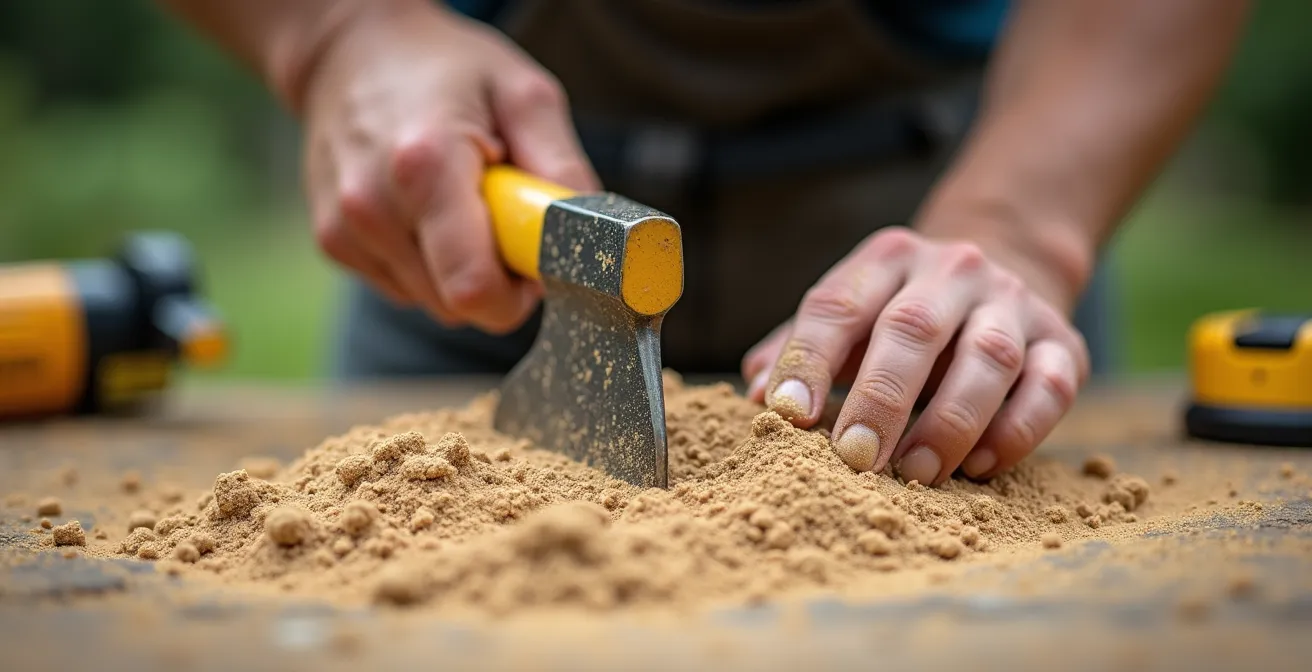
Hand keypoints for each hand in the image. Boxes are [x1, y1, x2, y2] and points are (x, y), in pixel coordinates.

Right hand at [301, 1, 597, 331]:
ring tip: (461, 203)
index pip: (476, 288)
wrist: (352, 50)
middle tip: (503, 218)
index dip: (520, 290)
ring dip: (461, 270)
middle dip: (496, 279)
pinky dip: (427, 264)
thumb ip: (562, 167)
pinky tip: (426, 212)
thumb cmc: (445, 66)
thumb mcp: (524, 94)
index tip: (533, 256)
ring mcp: (344, 227)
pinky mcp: (332, 240)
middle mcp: (373, 204)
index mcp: (425, 164)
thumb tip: (589, 236)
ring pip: (432, 302)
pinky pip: (404, 288)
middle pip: (458, 304)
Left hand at [741, 227, 1090, 485]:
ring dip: (948, 423)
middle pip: (912, 329)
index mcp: (885, 260)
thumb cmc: (900, 312)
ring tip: (916, 475)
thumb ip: (799, 350)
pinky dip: (1015, 432)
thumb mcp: (848, 315)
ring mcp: (1012, 304)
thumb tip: (751, 397)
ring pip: (988, 359)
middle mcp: (952, 271)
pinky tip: (979, 466)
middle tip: (855, 460)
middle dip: (879, 400)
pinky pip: (1049, 387)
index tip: (783, 414)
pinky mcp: (1064, 343)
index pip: (838, 303)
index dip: (807, 358)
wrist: (1008, 266)